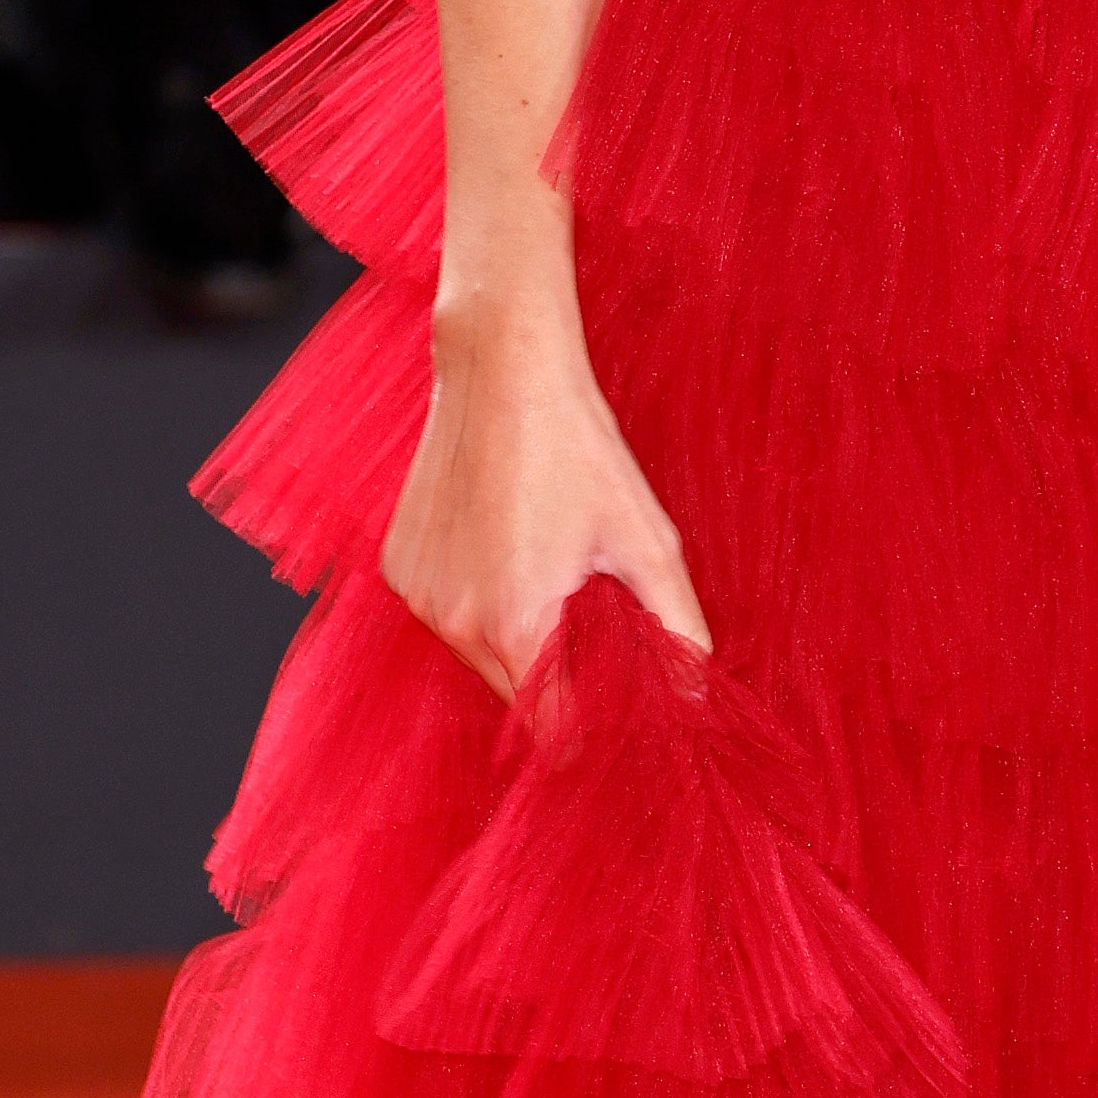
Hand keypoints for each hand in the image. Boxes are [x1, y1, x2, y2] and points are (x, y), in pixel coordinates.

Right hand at [380, 294, 711, 699]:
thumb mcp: (647, 540)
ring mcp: (420, 596)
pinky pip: (446, 614)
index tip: (618, 701)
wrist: (502, 369)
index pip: (553, 728)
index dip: (591, 725)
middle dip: (558, 677)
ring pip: (478, 656)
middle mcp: (455, 622)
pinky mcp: (399, 567)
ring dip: (517, 638)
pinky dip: (478, 604)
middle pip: (515, 696)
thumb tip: (698, 692)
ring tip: (548, 572)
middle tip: (593, 623)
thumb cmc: (578, 450)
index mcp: (517, 625)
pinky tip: (506, 548)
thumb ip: (678, 625)